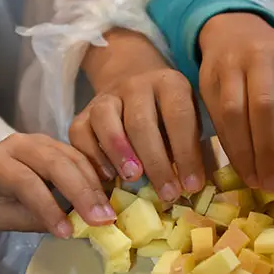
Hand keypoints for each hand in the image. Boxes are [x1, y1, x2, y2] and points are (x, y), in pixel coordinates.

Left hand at [0, 134, 116, 236]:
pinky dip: (95, 177)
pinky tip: (106, 196)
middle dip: (81, 193)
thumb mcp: (1, 217)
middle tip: (102, 220)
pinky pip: (80, 156)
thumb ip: (32, 219)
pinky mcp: (56, 143)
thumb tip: (71, 226)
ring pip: (72, 158)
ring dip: (93, 186)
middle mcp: (18, 144)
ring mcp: (40, 140)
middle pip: (55, 164)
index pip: (26, 183)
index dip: (49, 208)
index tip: (68, 232)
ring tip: (107, 213)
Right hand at [69, 67, 202, 201]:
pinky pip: (79, 132)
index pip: (179, 116)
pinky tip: (107, 176)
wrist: (133, 80)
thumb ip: (192, 145)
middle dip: (155, 161)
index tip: (193, 185)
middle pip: (141, 121)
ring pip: (105, 119)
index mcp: (169, 84)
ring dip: (119, 152)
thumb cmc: (168, 113)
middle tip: (167, 193)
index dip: (186, 153)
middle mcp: (136, 85)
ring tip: (133, 179)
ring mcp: (107, 97)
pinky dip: (92, 156)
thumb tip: (193, 185)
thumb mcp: (189, 119)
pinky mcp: (83, 112)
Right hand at [198, 13, 273, 193]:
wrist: (236, 34)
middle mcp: (263, 56)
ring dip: (246, 154)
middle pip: (265, 110)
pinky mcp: (208, 75)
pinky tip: (239, 165)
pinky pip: (217, 116)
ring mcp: (232, 64)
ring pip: (236, 114)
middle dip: (270, 154)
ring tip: (256, 181)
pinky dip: (229, 145)